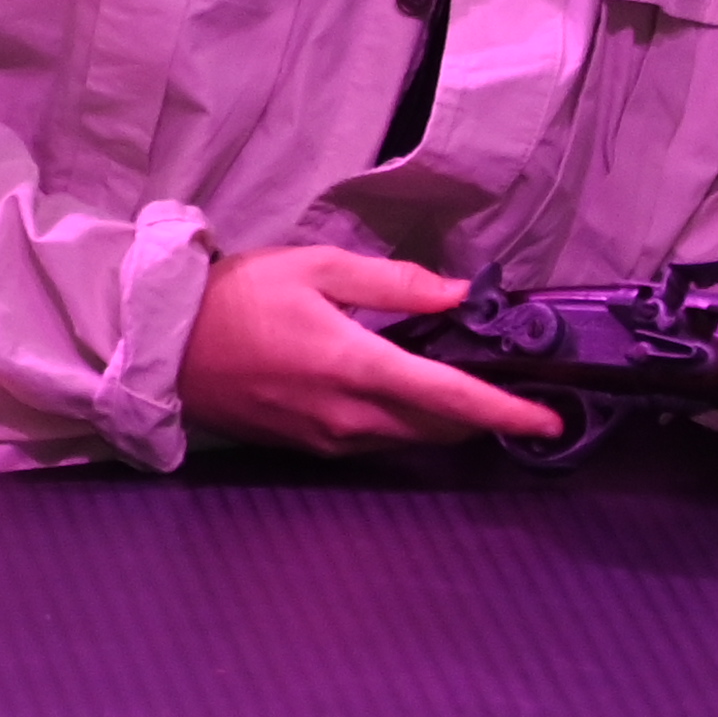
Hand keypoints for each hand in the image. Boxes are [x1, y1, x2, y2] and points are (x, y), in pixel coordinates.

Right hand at [180, 246, 564, 455]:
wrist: (168, 347)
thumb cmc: (240, 297)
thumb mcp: (318, 268)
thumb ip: (395, 284)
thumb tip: (459, 296)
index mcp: (356, 367)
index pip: (450, 398)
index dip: (506, 412)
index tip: (550, 421)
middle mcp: (350, 416)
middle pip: (440, 425)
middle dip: (485, 413)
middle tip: (517, 385)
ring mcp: (330, 440)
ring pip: (412, 436)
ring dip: (447, 418)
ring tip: (470, 383)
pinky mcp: (312, 448)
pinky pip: (379, 441)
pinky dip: (409, 421)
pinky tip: (411, 393)